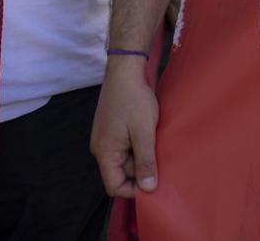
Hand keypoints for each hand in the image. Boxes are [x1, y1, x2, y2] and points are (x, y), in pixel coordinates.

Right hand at [92, 62, 159, 197]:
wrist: (125, 70)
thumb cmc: (134, 99)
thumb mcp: (144, 132)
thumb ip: (146, 162)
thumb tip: (148, 189)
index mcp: (104, 152)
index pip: (114, 187)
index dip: (133, 190)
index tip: (154, 181)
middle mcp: (100, 148)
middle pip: (120, 174)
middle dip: (140, 170)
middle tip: (159, 157)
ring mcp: (104, 138)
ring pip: (124, 160)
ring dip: (140, 156)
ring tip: (154, 141)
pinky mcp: (110, 129)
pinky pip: (124, 147)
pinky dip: (137, 145)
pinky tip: (148, 134)